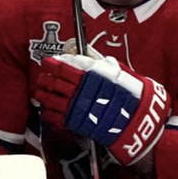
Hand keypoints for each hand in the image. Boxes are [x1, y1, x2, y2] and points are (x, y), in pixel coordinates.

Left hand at [36, 54, 168, 165]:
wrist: (137, 120)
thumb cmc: (131, 95)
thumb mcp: (118, 72)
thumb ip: (100, 63)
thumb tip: (89, 56)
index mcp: (89, 74)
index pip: (63, 65)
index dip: (52, 63)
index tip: (49, 62)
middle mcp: (79, 88)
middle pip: (53, 81)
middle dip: (45, 79)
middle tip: (43, 78)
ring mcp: (75, 106)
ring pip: (49, 98)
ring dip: (42, 95)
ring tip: (41, 93)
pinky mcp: (74, 122)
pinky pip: (54, 116)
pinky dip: (48, 112)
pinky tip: (48, 109)